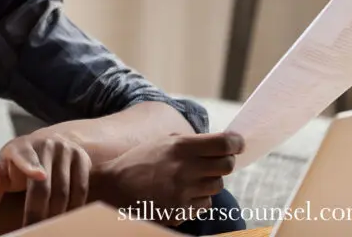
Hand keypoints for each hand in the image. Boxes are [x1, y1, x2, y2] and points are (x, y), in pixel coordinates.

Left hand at [0, 130, 91, 225]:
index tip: (39, 176)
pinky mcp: (82, 158)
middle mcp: (45, 144)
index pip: (24, 156)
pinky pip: (81, 188)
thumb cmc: (16, 164)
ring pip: (65, 189)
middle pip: (45, 185)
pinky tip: (67, 220)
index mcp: (20, 147)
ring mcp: (65, 149)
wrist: (45, 143)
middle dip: (39, 211)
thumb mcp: (1, 171)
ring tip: (50, 230)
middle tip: (34, 231)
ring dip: (58, 213)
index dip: (31, 166)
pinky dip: (75, 207)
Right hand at [91, 132, 243, 225]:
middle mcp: (185, 169)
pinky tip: (181, 193)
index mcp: (180, 147)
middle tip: (215, 161)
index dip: (236, 143)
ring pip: (217, 186)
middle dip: (224, 162)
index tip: (237, 144)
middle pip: (226, 166)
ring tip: (189, 179)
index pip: (224, 145)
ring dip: (209, 181)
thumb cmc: (139, 161)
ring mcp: (184, 192)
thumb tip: (221, 143)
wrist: (114, 187)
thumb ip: (190, 142)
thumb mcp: (162, 142)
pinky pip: (205, 203)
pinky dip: (198, 199)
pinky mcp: (182, 211)